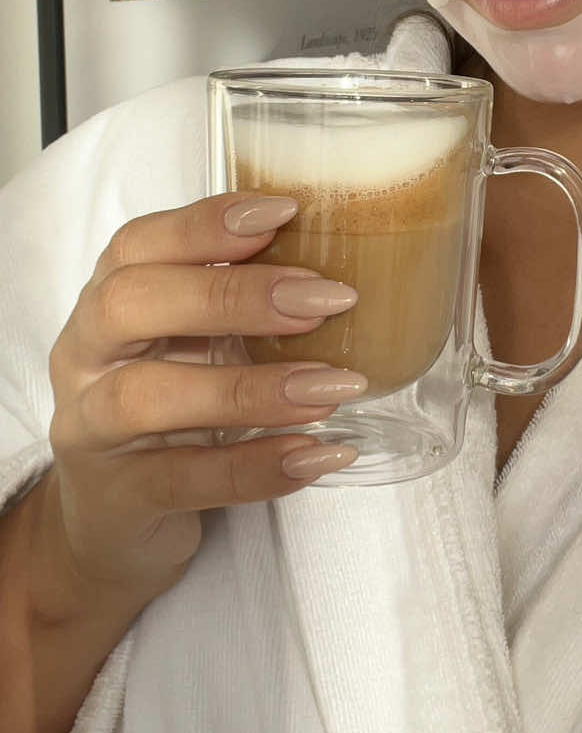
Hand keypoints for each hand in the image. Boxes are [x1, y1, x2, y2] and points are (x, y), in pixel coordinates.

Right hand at [41, 193, 363, 606]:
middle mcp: (85, 356)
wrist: (116, 520)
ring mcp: (90, 428)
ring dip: (250, 390)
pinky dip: (255, 466)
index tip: (287, 212)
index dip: (206, 224)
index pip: (138, 243)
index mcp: (108, 299)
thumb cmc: (171, 407)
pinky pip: (181, 480)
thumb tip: (344, 260)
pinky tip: (316, 454)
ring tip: (333, 387)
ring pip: (145, 397)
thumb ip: (242, 301)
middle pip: (130, 304)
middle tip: (323, 302)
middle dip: (231, 296)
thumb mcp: (196, 342)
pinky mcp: (114, 498)